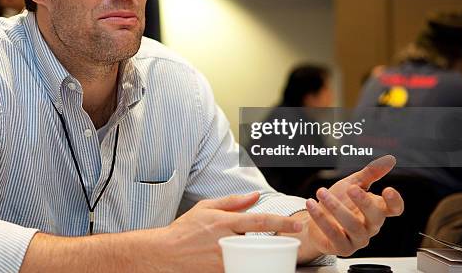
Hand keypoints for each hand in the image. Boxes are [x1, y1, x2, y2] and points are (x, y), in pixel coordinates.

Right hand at [155, 192, 302, 272]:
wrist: (164, 253)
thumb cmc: (184, 229)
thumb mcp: (205, 207)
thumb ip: (232, 202)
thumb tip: (255, 196)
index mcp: (224, 222)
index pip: (259, 221)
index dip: (281, 222)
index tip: (298, 225)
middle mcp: (225, 241)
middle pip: (260, 244)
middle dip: (270, 246)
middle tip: (274, 245)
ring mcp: (222, 260)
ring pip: (251, 259)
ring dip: (256, 258)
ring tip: (251, 255)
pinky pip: (239, 270)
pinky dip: (243, 266)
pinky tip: (240, 263)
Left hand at [302, 155, 403, 257]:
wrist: (315, 222)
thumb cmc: (338, 203)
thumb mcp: (352, 184)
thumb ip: (369, 174)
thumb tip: (387, 160)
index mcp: (376, 210)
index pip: (394, 209)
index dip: (394, 202)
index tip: (388, 190)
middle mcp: (370, 227)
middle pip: (375, 217)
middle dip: (364, 202)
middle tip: (351, 188)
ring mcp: (357, 239)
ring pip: (352, 226)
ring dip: (336, 207)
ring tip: (321, 192)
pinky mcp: (342, 248)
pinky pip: (333, 234)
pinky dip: (321, 218)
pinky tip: (312, 205)